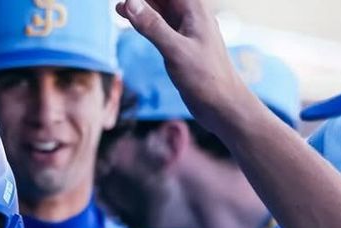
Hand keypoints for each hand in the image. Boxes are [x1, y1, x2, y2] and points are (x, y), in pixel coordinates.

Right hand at [116, 0, 249, 135]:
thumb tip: (130, 2)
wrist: (222, 104)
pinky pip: (160, 25)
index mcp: (194, 8)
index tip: (126, 1)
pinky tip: (130, 20)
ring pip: (160, 9)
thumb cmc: (205, 77)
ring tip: (118, 8)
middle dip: (142, 0)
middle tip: (120, 4)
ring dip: (141, 7)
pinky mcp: (181, 44)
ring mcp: (186, 29)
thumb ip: (152, 26)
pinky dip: (145, 21)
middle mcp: (191, 14)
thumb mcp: (175, 50)